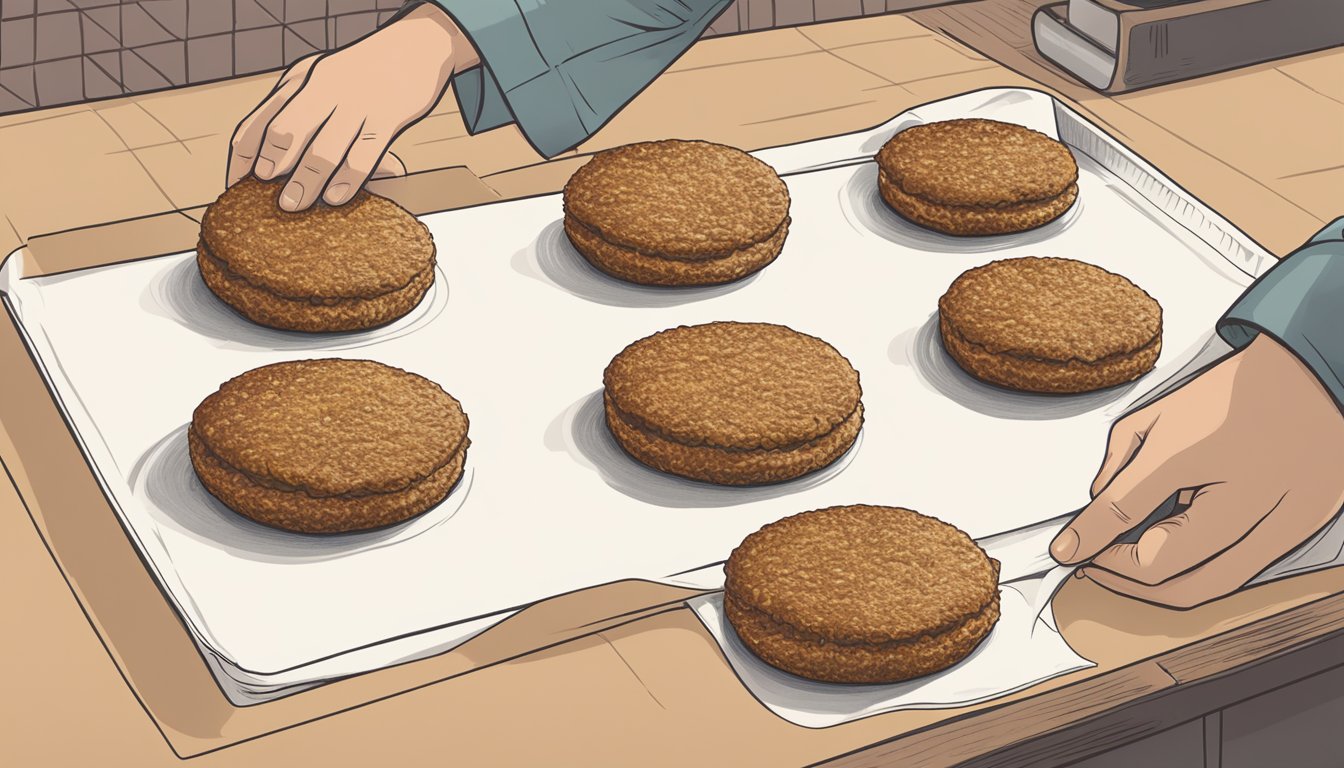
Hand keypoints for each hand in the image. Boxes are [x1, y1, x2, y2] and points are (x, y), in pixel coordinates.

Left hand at [226, 4, 478, 210]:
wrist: (414, 47)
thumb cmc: (361, 75)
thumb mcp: (319, 81)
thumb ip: (294, 112)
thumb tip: (266, 164)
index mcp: (298, 81)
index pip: (257, 123)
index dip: (242, 160)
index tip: (237, 188)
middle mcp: (322, 88)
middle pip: (283, 133)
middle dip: (270, 169)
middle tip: (263, 195)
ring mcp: (356, 103)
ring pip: (322, 150)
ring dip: (305, 181)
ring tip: (294, 205)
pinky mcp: (388, 118)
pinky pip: (362, 156)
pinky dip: (346, 181)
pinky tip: (336, 197)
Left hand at [1050, 333, 1343, 607]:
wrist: (1310, 373)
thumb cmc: (1238, 391)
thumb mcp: (1161, 418)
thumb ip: (1121, 466)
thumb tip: (1093, 508)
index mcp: (1213, 469)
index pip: (1139, 534)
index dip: (1096, 546)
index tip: (1070, 547)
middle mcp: (1257, 506)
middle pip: (1175, 580)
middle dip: (1122, 579)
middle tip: (1092, 564)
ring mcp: (1288, 525)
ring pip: (1211, 587)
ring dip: (1160, 586)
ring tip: (1123, 567)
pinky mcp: (1303, 530)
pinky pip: (1241, 572)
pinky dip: (1200, 572)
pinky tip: (1171, 553)